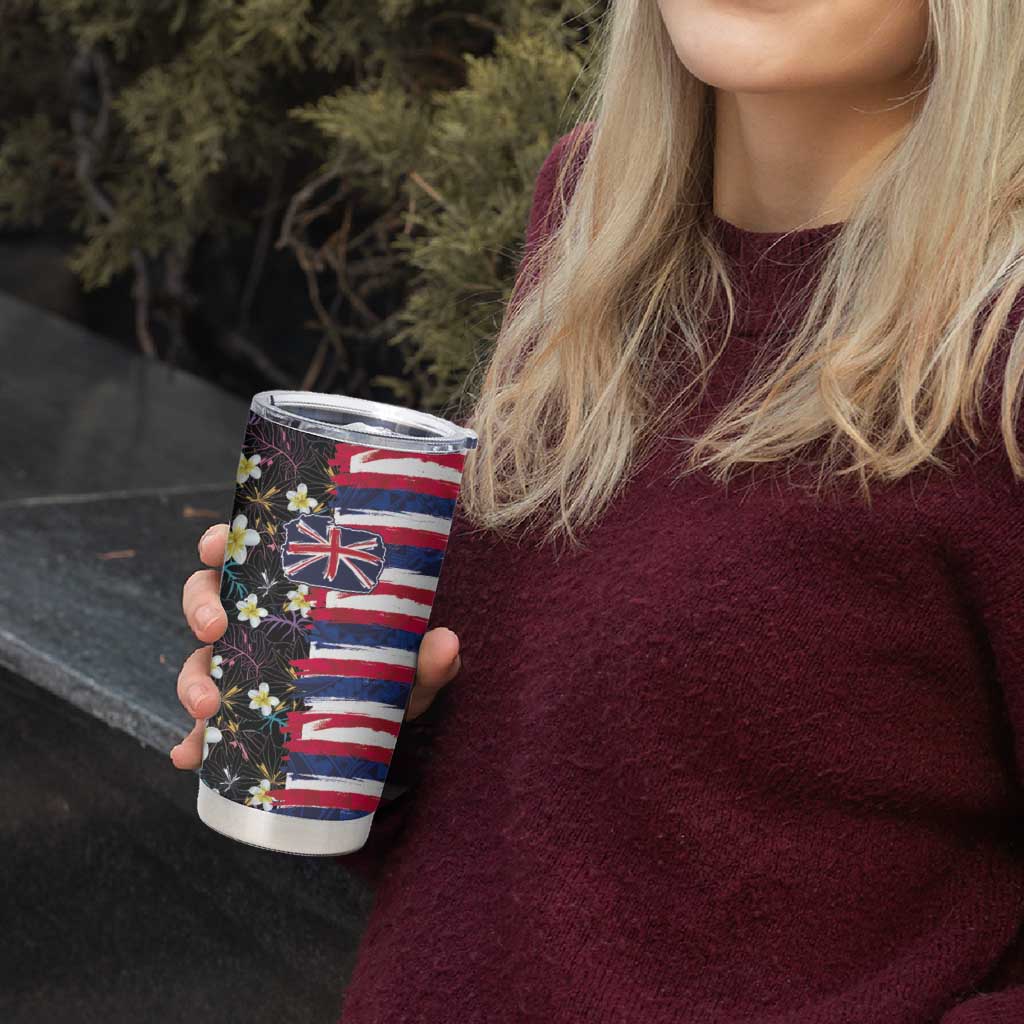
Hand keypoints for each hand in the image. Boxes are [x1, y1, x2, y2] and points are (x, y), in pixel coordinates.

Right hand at [169, 522, 461, 768]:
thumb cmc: (392, 674)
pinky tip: (187, 756)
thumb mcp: (410, 666)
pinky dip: (192, 742)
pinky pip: (206, 727)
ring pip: (200, 661)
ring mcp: (246, 669)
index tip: (216, 545)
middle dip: (200, 610)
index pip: (246, 553)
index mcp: (291, 590)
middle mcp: (260, 623)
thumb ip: (428, 659)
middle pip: (208, 600)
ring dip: (192, 680)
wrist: (387, 727)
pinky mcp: (242, 716)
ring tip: (206, 707)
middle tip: (214, 629)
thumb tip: (447, 644)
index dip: (220, 542)